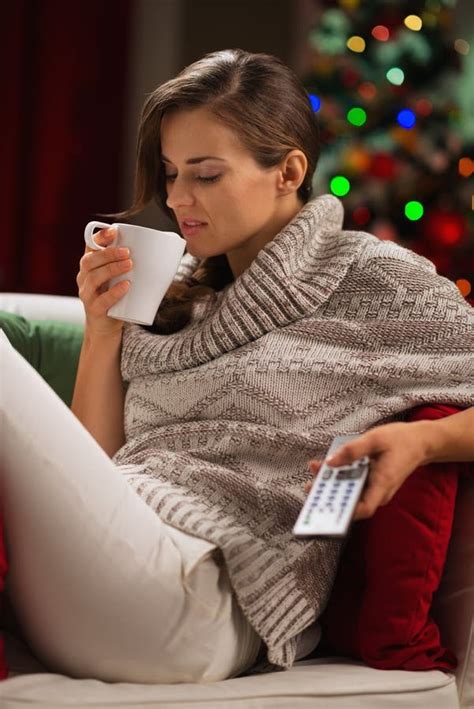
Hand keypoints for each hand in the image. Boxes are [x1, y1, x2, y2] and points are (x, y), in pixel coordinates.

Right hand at [76, 227, 133, 335]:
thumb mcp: (119, 277)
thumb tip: (161, 252)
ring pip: (94, 278)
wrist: (106, 326)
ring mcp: (87, 294)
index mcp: (90, 266)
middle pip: (89, 261)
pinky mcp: (94, 310)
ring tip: (129, 264)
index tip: (114, 231)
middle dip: (108, 254)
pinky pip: (101, 300)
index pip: (89, 247)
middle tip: (127, 252)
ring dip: (112, 269)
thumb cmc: (115, 296)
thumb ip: (130, 264)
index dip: (99, 237)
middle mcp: (84, 278)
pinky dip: (114, 292)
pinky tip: (126, 286)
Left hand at [305, 421, 429, 519]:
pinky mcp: (372, 483)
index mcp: (383, 483)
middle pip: (352, 501)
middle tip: (310, 485)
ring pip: (351, 492)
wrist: (420, 442)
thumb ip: (352, 450)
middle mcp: (379, 491)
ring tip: (315, 470)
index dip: (345, 512)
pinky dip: (342, 476)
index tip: (325, 507)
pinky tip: (329, 465)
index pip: (364, 508)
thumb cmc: (401, 440)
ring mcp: (376, 489)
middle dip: (329, 494)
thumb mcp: (375, 438)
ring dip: (333, 483)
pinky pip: (354, 484)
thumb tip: (330, 463)